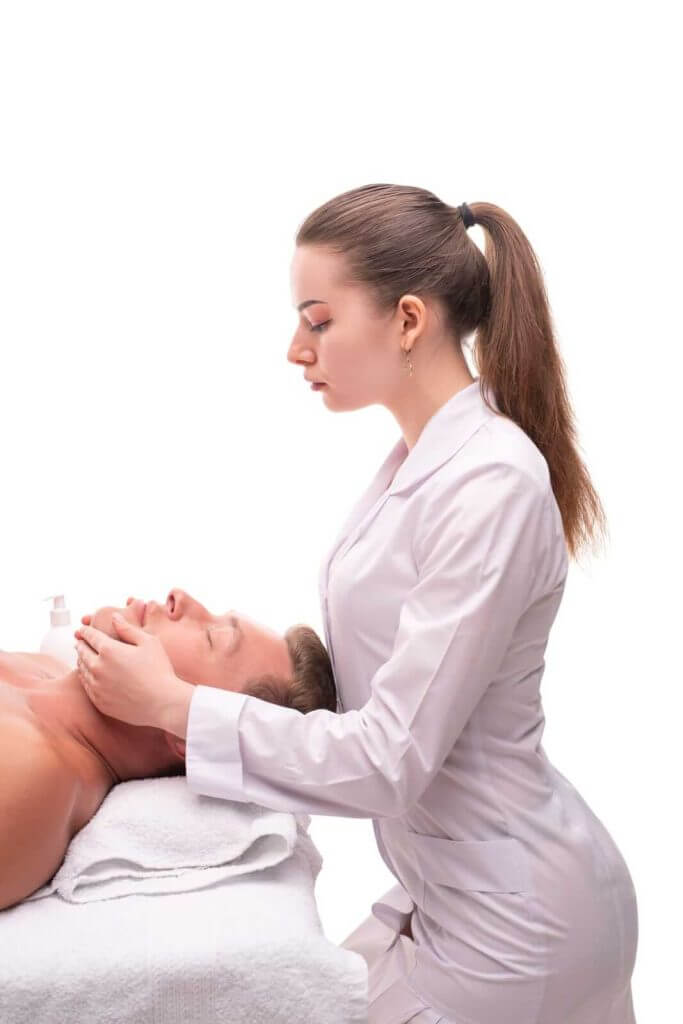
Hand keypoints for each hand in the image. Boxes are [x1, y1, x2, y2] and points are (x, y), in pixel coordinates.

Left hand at [74, 614, 185, 729]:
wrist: (163, 703)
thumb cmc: (159, 670)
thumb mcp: (148, 642)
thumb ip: (128, 629)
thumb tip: (114, 617)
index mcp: (109, 650)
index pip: (90, 636)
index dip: (85, 630)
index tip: (83, 628)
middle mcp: (97, 667)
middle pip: (82, 652)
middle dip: (81, 645)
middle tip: (80, 642)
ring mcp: (97, 686)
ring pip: (82, 670)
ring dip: (81, 661)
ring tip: (84, 657)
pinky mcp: (99, 701)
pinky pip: (86, 686)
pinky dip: (86, 677)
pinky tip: (90, 675)